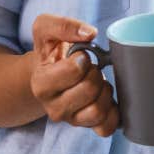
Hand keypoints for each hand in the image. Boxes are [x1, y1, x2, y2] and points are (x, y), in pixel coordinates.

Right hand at [27, 14, 118, 137]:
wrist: (50, 72)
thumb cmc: (51, 51)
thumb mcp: (46, 29)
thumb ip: (63, 25)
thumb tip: (89, 33)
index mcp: (41, 84)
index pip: (73, 71)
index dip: (83, 59)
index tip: (80, 56)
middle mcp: (53, 107)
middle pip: (89, 90)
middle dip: (95, 73)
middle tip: (90, 68)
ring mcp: (71, 119)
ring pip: (98, 111)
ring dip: (105, 91)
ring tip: (98, 82)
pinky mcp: (86, 126)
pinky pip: (106, 127)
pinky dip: (113, 112)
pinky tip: (107, 98)